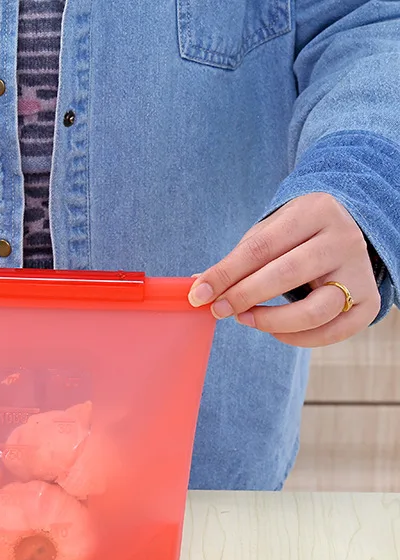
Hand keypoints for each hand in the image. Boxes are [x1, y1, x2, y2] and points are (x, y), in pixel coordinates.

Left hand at [188, 193, 380, 346]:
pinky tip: (275, 331)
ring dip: (272, 321)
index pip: (262, 247)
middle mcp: (343, 239)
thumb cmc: (296, 236)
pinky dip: (299, 339)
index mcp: (315, 212)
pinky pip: (332, 331)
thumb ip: (237, 260)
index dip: (226, 273)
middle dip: (244, 296)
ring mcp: (360, 271)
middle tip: (218, 310)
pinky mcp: (368, 300)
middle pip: (287, 274)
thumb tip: (199, 287)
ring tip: (245, 319)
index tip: (200, 293)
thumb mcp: (268, 235)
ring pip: (315, 309)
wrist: (347, 230)